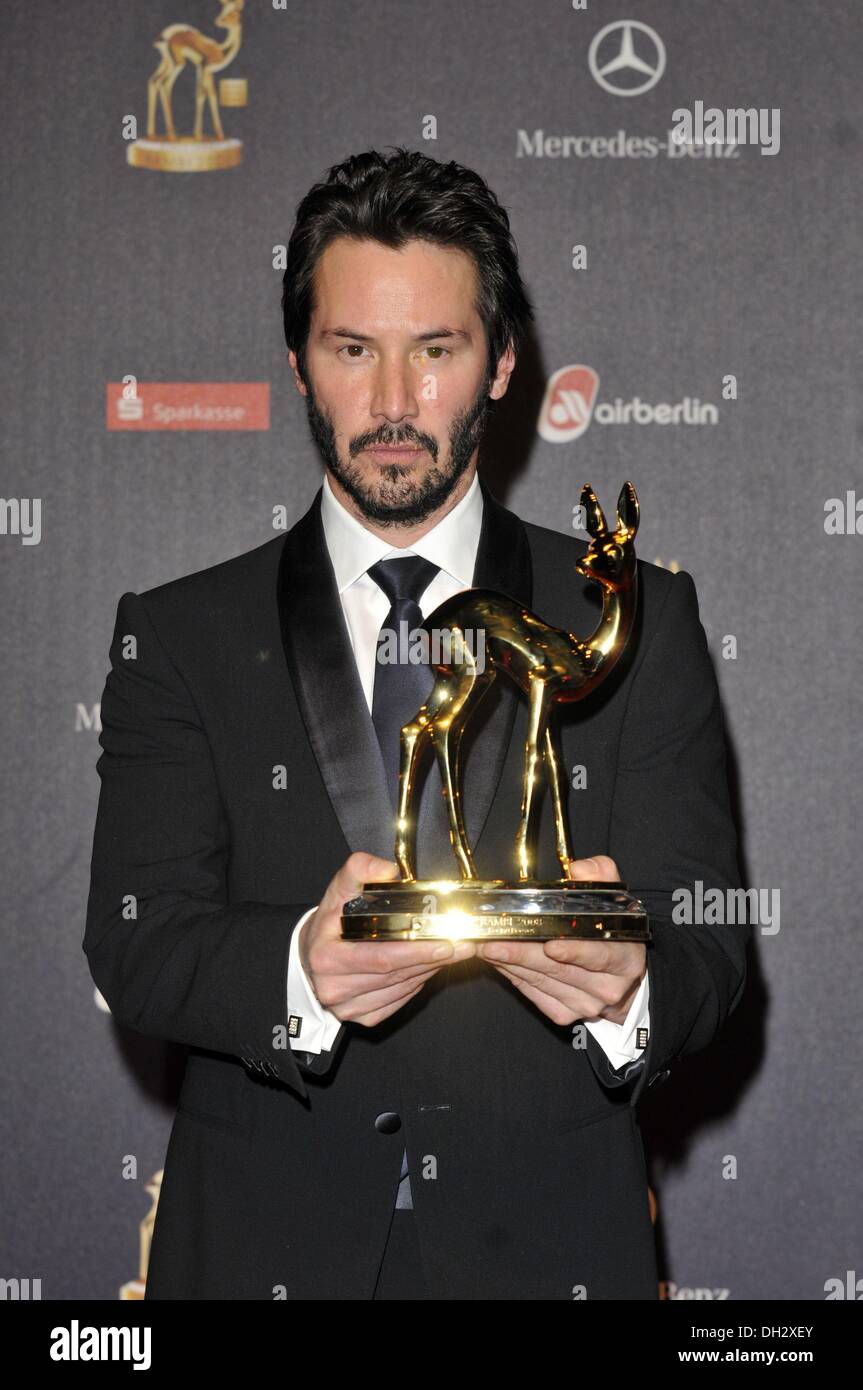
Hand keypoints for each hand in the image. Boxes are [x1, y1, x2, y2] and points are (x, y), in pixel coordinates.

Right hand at [300, 851, 475, 1026]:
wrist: (307, 955)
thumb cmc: (327, 923)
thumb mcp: (336, 890)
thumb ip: (359, 870)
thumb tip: (388, 869)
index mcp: (327, 957)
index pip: (381, 957)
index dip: (416, 951)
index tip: (447, 941)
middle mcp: (335, 987)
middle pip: (395, 975)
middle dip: (433, 959)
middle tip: (463, 945)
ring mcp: (347, 1007)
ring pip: (400, 989)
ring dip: (429, 971)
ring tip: (453, 953)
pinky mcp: (360, 1017)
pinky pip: (397, 1001)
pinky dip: (416, 985)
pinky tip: (428, 968)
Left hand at [475, 855, 646, 1026]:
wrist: (618, 980)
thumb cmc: (610, 934)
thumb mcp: (615, 900)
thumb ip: (602, 875)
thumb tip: (579, 869)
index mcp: (624, 959)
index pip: (600, 956)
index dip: (574, 952)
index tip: (550, 945)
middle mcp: (607, 986)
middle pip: (559, 969)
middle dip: (522, 952)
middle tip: (493, 939)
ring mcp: (585, 1004)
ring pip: (540, 980)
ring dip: (510, 962)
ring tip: (486, 945)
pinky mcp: (563, 1013)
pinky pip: (532, 992)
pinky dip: (512, 975)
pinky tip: (498, 960)